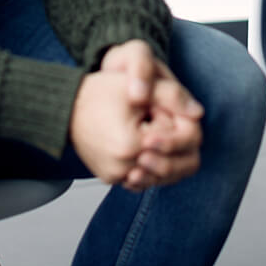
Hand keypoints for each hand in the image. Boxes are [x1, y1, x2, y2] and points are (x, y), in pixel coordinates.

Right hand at [83, 40, 203, 191]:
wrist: (67, 107)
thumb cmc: (101, 92)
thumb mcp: (141, 86)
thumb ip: (173, 96)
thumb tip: (199, 113)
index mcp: (133, 144)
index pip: (183, 139)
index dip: (179, 120)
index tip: (161, 109)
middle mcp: (125, 168)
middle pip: (178, 166)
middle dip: (177, 143)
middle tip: (161, 123)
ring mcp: (117, 177)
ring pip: (164, 176)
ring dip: (166, 156)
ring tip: (153, 133)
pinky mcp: (112, 179)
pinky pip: (145, 180)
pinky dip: (152, 167)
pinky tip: (148, 148)